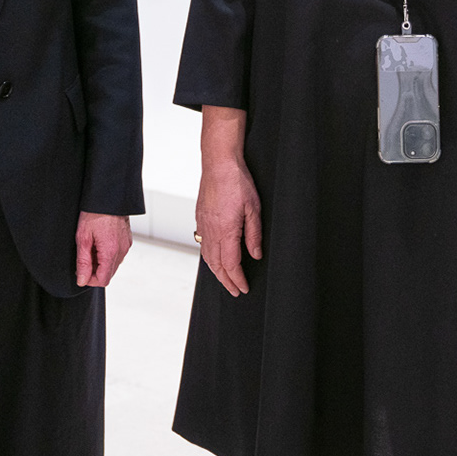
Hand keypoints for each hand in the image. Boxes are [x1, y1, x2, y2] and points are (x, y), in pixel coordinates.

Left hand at [75, 212, 131, 286]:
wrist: (108, 196)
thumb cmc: (94, 213)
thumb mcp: (83, 238)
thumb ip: (83, 262)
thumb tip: (82, 280)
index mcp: (110, 252)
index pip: (103, 280)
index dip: (90, 280)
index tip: (81, 272)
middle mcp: (122, 251)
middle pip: (109, 274)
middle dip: (95, 271)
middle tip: (84, 258)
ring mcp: (126, 245)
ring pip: (114, 265)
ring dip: (102, 263)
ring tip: (91, 248)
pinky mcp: (127, 240)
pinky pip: (118, 255)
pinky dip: (108, 255)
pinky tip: (99, 243)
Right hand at [196, 152, 262, 296]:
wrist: (219, 163)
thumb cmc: (237, 181)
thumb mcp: (254, 208)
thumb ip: (254, 234)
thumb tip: (255, 254)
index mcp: (225, 231)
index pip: (231, 264)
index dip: (237, 279)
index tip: (243, 289)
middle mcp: (211, 231)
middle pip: (216, 265)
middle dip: (226, 281)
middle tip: (235, 291)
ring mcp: (203, 225)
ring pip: (207, 257)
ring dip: (216, 272)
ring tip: (225, 280)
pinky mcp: (201, 218)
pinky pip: (203, 244)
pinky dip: (209, 257)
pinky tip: (214, 258)